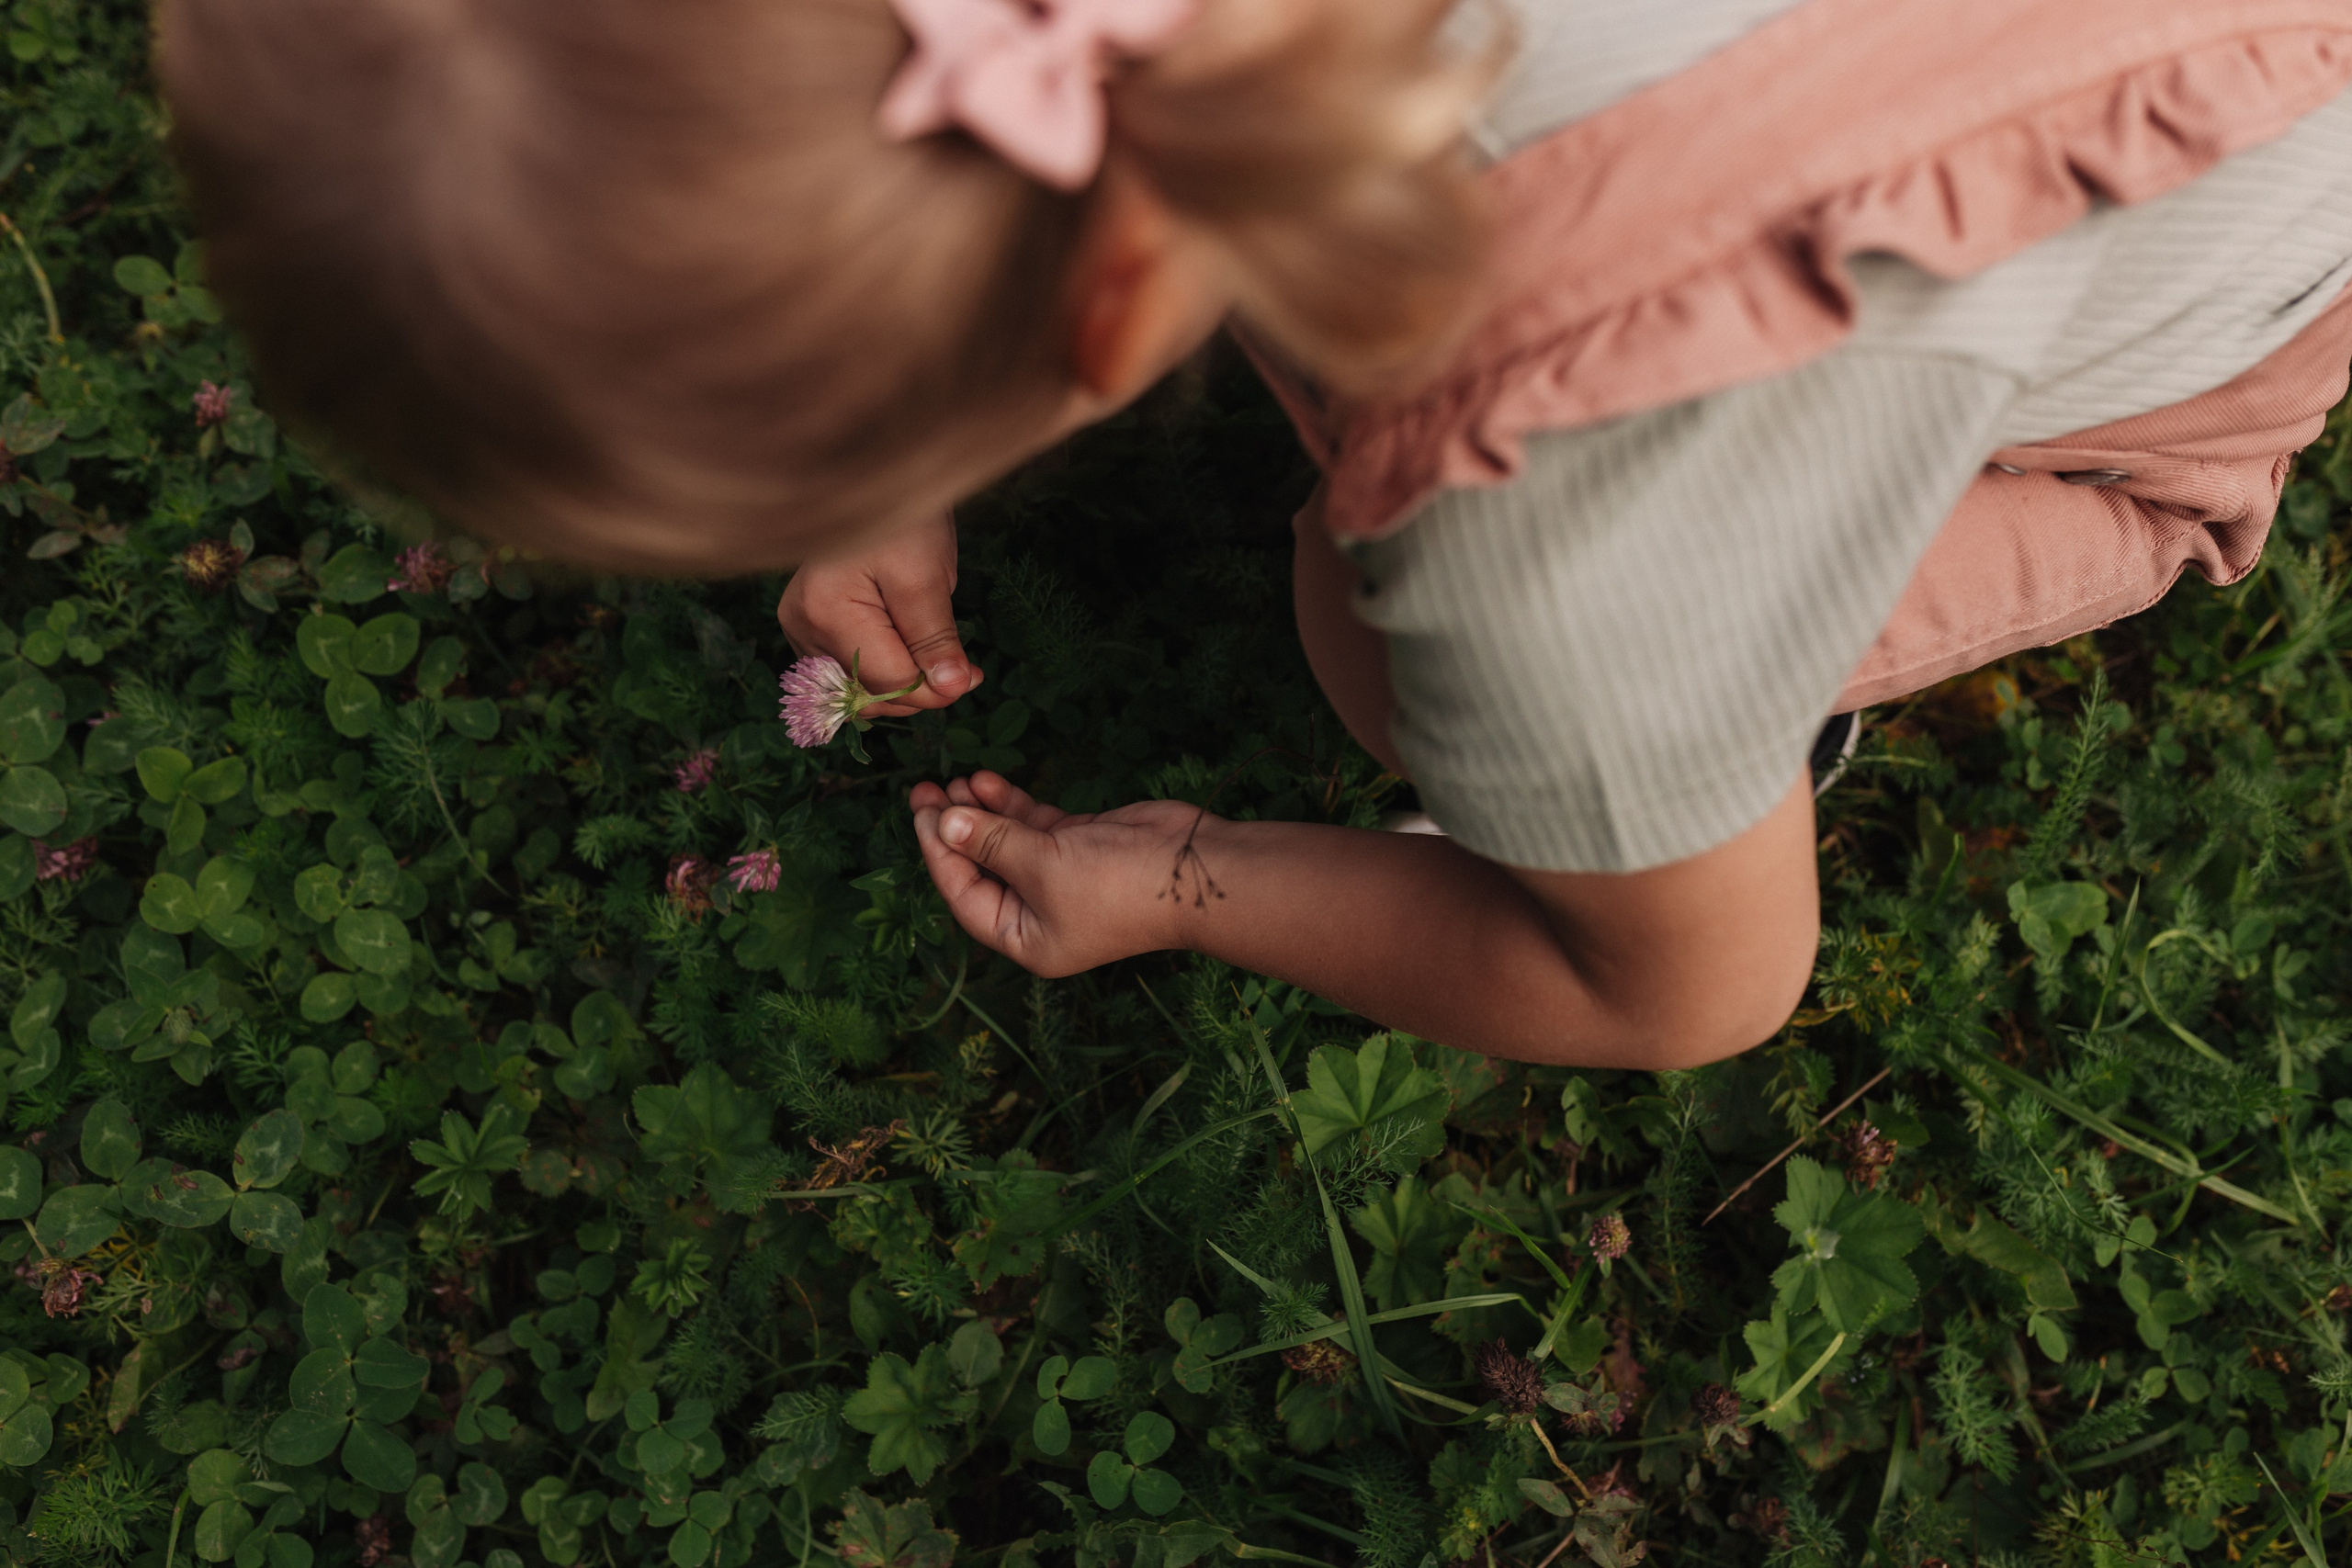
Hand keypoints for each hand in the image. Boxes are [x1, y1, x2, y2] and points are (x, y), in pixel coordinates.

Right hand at [776, 512, 980, 716]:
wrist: (874, 476)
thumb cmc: (902, 516)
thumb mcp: (927, 576)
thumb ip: (934, 638)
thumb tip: (950, 688)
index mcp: (826, 613)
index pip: (888, 683)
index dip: (936, 688)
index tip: (974, 675)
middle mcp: (802, 627)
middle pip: (868, 692)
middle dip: (919, 689)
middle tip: (963, 667)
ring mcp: (800, 627)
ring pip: (857, 687)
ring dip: (901, 683)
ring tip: (938, 656)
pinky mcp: (808, 625)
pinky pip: (848, 670)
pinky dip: (882, 670)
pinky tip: (910, 652)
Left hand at [911, 772, 1203, 976]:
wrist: (1195, 867)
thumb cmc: (1118, 885)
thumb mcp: (1042, 865)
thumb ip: (991, 842)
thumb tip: (944, 822)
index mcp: (1026, 938)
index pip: (965, 896)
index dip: (938, 855)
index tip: (921, 813)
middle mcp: (1039, 912)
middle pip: (981, 868)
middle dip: (954, 829)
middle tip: (926, 791)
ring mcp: (1061, 877)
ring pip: (1006, 841)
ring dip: (981, 811)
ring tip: (957, 778)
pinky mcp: (1080, 845)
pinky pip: (1033, 825)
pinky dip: (1012, 805)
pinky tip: (988, 781)